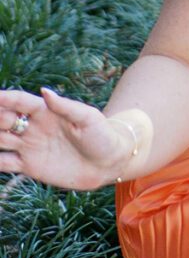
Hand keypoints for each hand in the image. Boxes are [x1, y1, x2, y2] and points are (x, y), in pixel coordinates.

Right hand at [0, 86, 133, 188]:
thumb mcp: (87, 118)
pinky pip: (4, 163)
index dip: (4, 98)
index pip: (19, 101)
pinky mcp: (29, 166)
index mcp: (46, 111)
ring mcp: (29, 147)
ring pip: (0, 139)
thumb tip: (44, 91)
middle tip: (3, 123)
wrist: (108, 164)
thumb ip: (66, 106)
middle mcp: (33, 127)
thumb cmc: (102, 136)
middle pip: (4, 119)